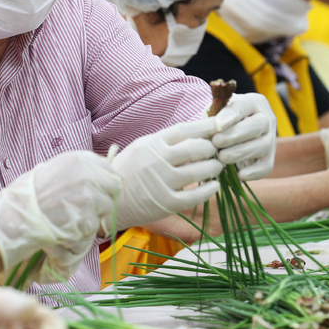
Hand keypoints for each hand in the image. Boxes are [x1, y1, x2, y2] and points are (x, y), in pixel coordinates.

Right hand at [0, 151, 120, 281]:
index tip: (99, 190)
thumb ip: (76, 172)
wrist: (15, 218)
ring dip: (93, 215)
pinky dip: (83, 231)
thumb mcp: (52, 171)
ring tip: (69, 218)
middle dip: (104, 199)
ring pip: (106, 209)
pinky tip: (64, 227)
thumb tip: (96, 177)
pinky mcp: (87, 220)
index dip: (104, 181)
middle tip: (87, 208)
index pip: (108, 168)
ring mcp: (89, 198)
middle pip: (113, 188)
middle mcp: (87, 176)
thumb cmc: (28, 196)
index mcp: (77, 160)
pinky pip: (93, 227)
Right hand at [108, 119, 223, 232]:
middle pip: (196, 148)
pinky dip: (210, 189)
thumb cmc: (127, 171)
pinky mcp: (166, 203)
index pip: (184, 129)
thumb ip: (164, 141)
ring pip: (199, 170)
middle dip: (212, 148)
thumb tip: (194, 133)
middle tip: (217, 151)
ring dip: (214, 167)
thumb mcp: (141, 148)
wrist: (110, 199)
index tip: (219, 126)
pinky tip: (214, 186)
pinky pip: (196, 195)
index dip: (206, 126)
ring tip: (217, 167)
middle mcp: (157, 160)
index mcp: (151, 143)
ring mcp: (162, 182)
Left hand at [210, 93, 276, 179]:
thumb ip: (211, 116)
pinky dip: (253, 172)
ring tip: (221, 157)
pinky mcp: (269, 157)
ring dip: (240, 153)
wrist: (230, 133)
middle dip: (234, 135)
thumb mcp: (215, 112)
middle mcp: (266, 118)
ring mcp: (271, 138)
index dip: (230, 116)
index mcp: (253, 102)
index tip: (217, 125)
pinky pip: (266, 166)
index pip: (244, 106)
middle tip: (216, 142)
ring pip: (262, 146)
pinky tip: (239, 175)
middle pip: (257, 125)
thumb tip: (205, 127)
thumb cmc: (220, 120)